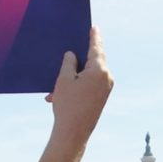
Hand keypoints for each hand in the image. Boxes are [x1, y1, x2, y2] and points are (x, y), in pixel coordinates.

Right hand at [33, 26, 113, 161]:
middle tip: (71, 50)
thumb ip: (69, 63)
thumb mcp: (63, 80)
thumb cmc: (67, 106)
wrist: (73, 134)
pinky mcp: (102, 98)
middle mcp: (107, 78)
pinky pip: (89, 85)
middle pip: (93, 61)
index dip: (93, 36)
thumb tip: (72, 55)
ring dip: (73, 76)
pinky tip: (60, 93)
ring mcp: (106, 89)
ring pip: (89, 75)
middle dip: (78, 59)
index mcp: (99, 70)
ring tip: (56, 87)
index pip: (96, 48)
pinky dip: (76, 86)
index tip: (94, 27)